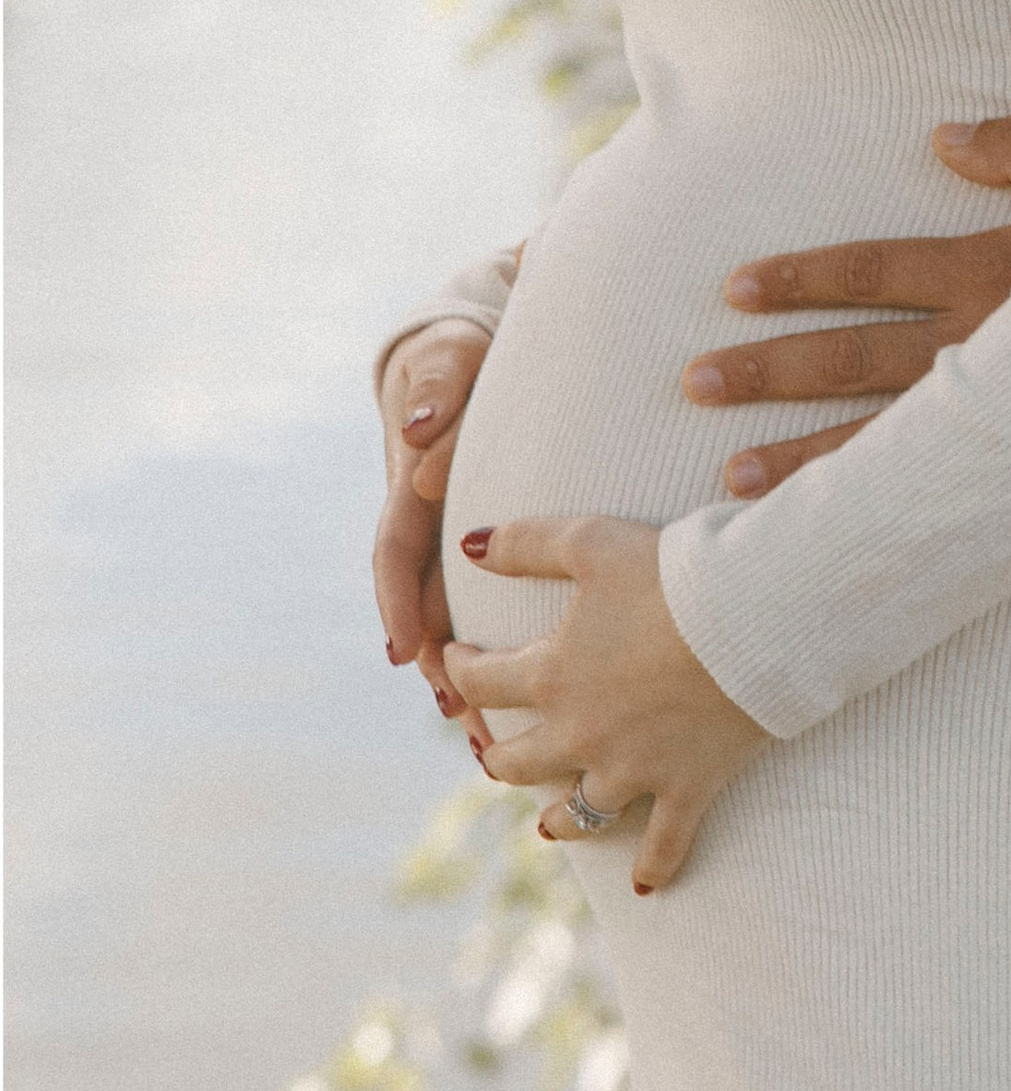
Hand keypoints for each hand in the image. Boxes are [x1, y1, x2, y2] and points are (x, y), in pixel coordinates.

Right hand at [375, 321, 490, 716]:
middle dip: (440, 664)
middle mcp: (429, 524)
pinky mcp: (494, 549)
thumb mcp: (448, 360)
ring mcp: (457, 540)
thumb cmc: (460, 356)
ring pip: (461, 615)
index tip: (405, 651)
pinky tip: (534, 694)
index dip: (398, 602)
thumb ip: (436, 389)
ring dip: (474, 673)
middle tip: (462, 714)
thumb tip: (418, 432)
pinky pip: (495, 602)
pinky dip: (509, 646)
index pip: (397, 551)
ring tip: (496, 734)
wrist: (475, 355)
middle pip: (426, 604)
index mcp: (410, 486)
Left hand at [442, 515, 768, 893]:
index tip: (455, 658)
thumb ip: (526, 543)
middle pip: (517, 761)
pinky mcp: (685, 789)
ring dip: (557, 820)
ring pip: (577, 814)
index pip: (482, 682)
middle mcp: (581, 733)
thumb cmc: (674, 572)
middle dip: (497, 754)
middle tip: (491, 749)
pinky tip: (645, 887)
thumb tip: (468, 544)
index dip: (460, 669)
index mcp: (553, 674)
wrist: (754, 619)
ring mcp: (633, 769)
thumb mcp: (592, 541)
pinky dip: (654, 867)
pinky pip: (663, 845)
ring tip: (549, 822)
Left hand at [691, 115, 1010, 499]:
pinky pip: (942, 493)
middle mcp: (987, 344)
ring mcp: (1006, 412)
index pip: (875, 271)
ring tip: (727, 484)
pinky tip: (831, 540)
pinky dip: (881, 513)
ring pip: (885, 442)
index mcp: (995, 268)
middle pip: (854, 360)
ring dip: (803, 463)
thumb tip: (942, 138)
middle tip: (691, 382)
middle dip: (768, 372)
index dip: (801, 279)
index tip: (733, 287)